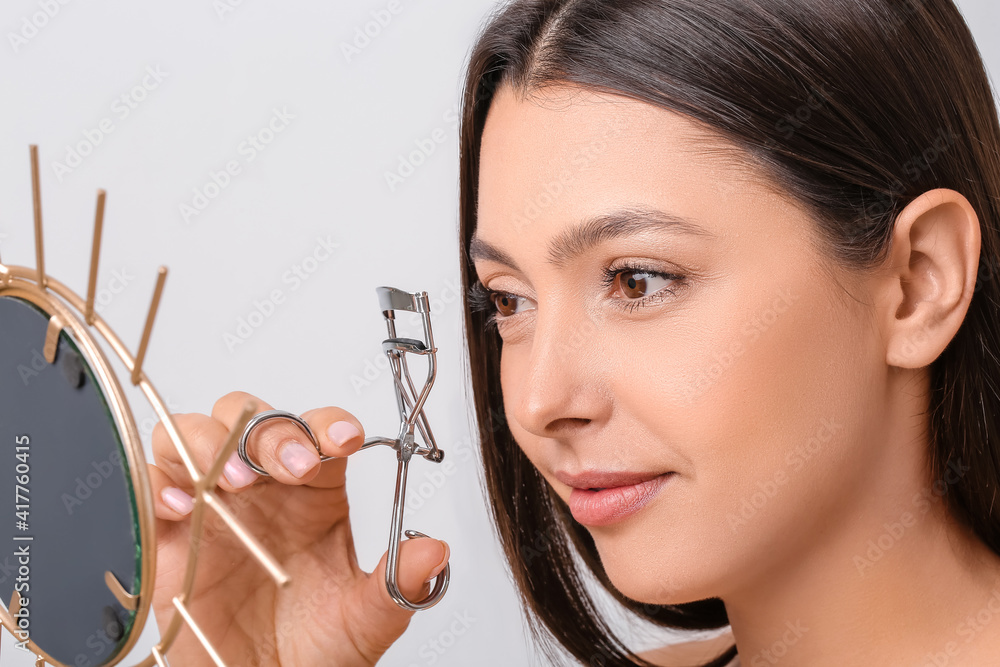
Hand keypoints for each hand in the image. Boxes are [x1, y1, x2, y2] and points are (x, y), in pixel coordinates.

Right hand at [147, 391, 449, 665]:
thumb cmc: (312, 650)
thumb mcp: (363, 619)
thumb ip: (397, 586)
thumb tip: (434, 552)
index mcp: (316, 491)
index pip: (320, 431)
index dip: (329, 424)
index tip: (343, 439)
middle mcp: (264, 486)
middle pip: (255, 418)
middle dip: (271, 430)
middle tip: (288, 464)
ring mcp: (215, 502)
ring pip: (198, 432)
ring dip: (215, 443)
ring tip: (234, 481)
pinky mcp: (171, 530)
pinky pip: (151, 483)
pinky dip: (159, 481)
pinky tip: (184, 505)